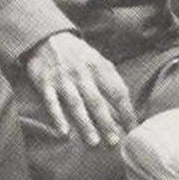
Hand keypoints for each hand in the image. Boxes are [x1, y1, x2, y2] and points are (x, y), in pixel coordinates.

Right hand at [25, 31, 135, 147]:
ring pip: (76, 104)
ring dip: (85, 124)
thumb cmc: (79, 56)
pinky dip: (58, 117)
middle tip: (115, 142)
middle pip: (97, 101)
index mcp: (100, 67)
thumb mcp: (99, 62)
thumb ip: (112, 82)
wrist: (48, 37)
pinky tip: (64, 133)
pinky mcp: (45, 83)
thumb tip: (127, 110)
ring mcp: (63, 79)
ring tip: (93, 142)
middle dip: (107, 122)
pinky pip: (52, 102)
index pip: (117, 92)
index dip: (126, 111)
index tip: (133, 130)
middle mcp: (82, 73)